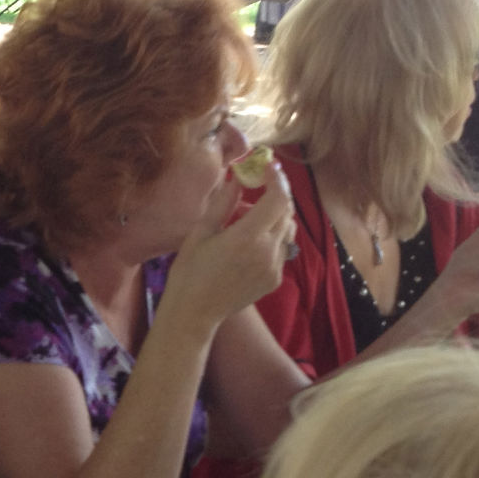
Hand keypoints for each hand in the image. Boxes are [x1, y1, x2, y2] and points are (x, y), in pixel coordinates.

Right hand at [160, 162, 296, 336]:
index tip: (268, 166)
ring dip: (278, 216)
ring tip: (252, 216)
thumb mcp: (201, 231)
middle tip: (261, 184)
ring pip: (289, 230)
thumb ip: (223, 202)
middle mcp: (267, 252)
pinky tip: (251, 242)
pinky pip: (283, 249)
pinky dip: (274, 237)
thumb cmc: (190, 270)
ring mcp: (274, 267)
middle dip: (277, 194)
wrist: (195, 311)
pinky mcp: (275, 279)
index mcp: (246, 237)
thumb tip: (237, 177)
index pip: (278, 199)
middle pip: (287, 212)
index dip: (277, 179)